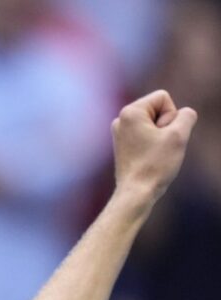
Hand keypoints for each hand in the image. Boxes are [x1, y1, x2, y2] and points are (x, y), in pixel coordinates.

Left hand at [112, 90, 196, 208]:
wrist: (135, 194)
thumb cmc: (154, 165)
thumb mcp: (179, 135)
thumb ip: (187, 116)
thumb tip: (183, 115)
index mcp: (129, 112)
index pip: (163, 98)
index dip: (171, 115)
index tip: (163, 136)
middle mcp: (120, 120)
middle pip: (157, 110)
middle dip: (166, 126)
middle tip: (159, 147)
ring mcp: (119, 134)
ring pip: (153, 125)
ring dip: (160, 137)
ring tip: (153, 155)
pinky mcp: (122, 147)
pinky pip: (146, 137)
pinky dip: (152, 146)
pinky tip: (149, 160)